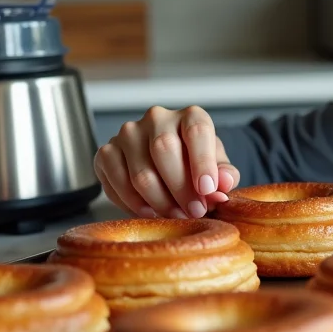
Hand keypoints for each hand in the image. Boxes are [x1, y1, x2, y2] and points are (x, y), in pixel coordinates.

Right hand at [94, 106, 238, 218]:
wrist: (167, 163)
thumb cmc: (195, 163)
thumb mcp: (217, 167)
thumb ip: (225, 175)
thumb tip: (224, 183)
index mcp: (190, 115)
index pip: (197, 131)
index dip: (203, 162)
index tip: (208, 190)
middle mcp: (157, 118)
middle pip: (164, 150)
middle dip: (181, 188)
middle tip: (194, 212)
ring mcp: (128, 134)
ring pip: (140, 173)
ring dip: (160, 201)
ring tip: (175, 216)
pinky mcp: (106, 153)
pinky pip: (116, 183)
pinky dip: (134, 204)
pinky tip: (150, 212)